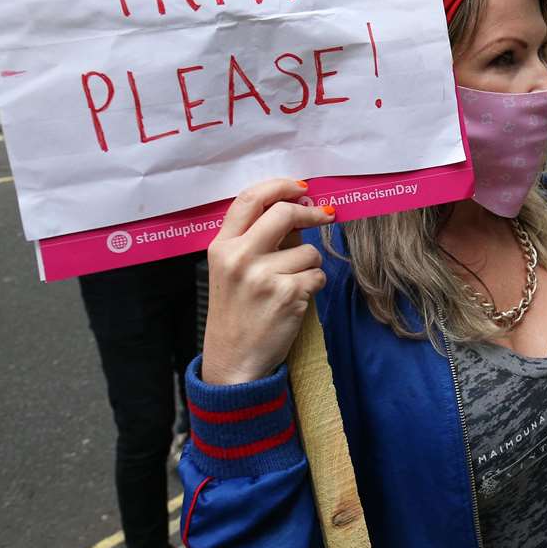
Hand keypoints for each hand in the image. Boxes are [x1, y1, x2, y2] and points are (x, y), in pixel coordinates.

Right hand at [201, 179, 335, 384]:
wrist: (233, 360)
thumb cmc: (237, 312)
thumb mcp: (230, 270)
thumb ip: (256, 239)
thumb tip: (299, 206)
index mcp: (221, 246)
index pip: (250, 199)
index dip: (279, 186)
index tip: (301, 188)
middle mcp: (239, 257)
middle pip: (284, 213)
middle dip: (310, 213)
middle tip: (325, 214)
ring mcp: (263, 276)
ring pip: (309, 250)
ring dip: (310, 265)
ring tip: (290, 284)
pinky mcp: (287, 295)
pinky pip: (317, 276)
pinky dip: (313, 285)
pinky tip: (295, 299)